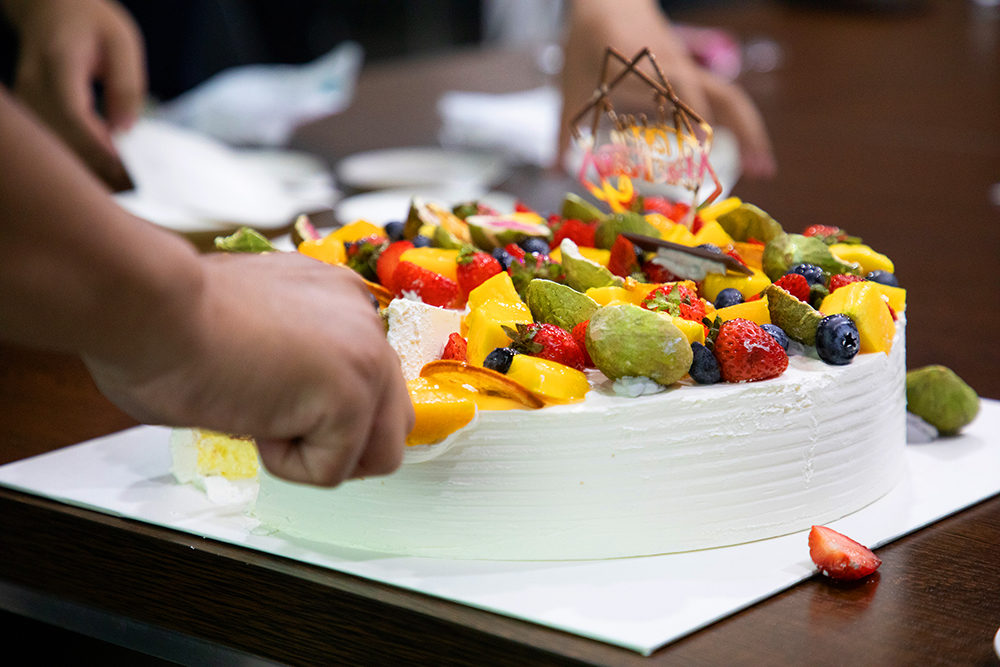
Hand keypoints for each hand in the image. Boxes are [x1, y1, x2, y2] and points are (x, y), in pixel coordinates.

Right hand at [4, 0, 144, 189]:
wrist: (50, 8)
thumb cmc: (90, 20)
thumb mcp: (122, 42)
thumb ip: (127, 84)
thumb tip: (127, 130)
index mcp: (58, 63)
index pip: (74, 115)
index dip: (99, 147)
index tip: (128, 171)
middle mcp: (34, 84)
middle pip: (61, 138)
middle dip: (98, 167)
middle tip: (134, 188)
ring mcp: (27, 99)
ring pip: (53, 147)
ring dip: (88, 169)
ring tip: (124, 186)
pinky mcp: (29, 111)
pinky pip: (51, 143)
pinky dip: (78, 159)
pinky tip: (105, 172)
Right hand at [84, 252, 413, 486]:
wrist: (148, 308)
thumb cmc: (169, 319)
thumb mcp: (252, 327)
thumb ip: (293, 353)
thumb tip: (291, 396)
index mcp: (341, 298)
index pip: (370, 377)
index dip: (322, 411)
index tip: (273, 399)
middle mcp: (365, 320)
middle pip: (393, 416)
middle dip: (341, 442)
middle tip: (279, 429)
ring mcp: (367, 358)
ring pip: (380, 452)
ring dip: (319, 454)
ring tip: (264, 416)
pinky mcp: (353, 397)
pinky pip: (333, 470)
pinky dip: (285, 464)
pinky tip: (251, 414)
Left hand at [559, 0, 775, 178]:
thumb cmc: (587, 42)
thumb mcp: (570, 87)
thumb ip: (564, 131)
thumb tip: (554, 171)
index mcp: (646, 70)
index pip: (681, 101)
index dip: (694, 133)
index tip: (701, 167)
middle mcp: (675, 69)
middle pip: (722, 99)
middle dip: (744, 135)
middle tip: (760, 174)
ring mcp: (687, 69)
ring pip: (730, 97)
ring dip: (750, 130)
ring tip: (764, 168)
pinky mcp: (690, 73)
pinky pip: (721, 97)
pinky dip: (735, 124)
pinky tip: (743, 153)